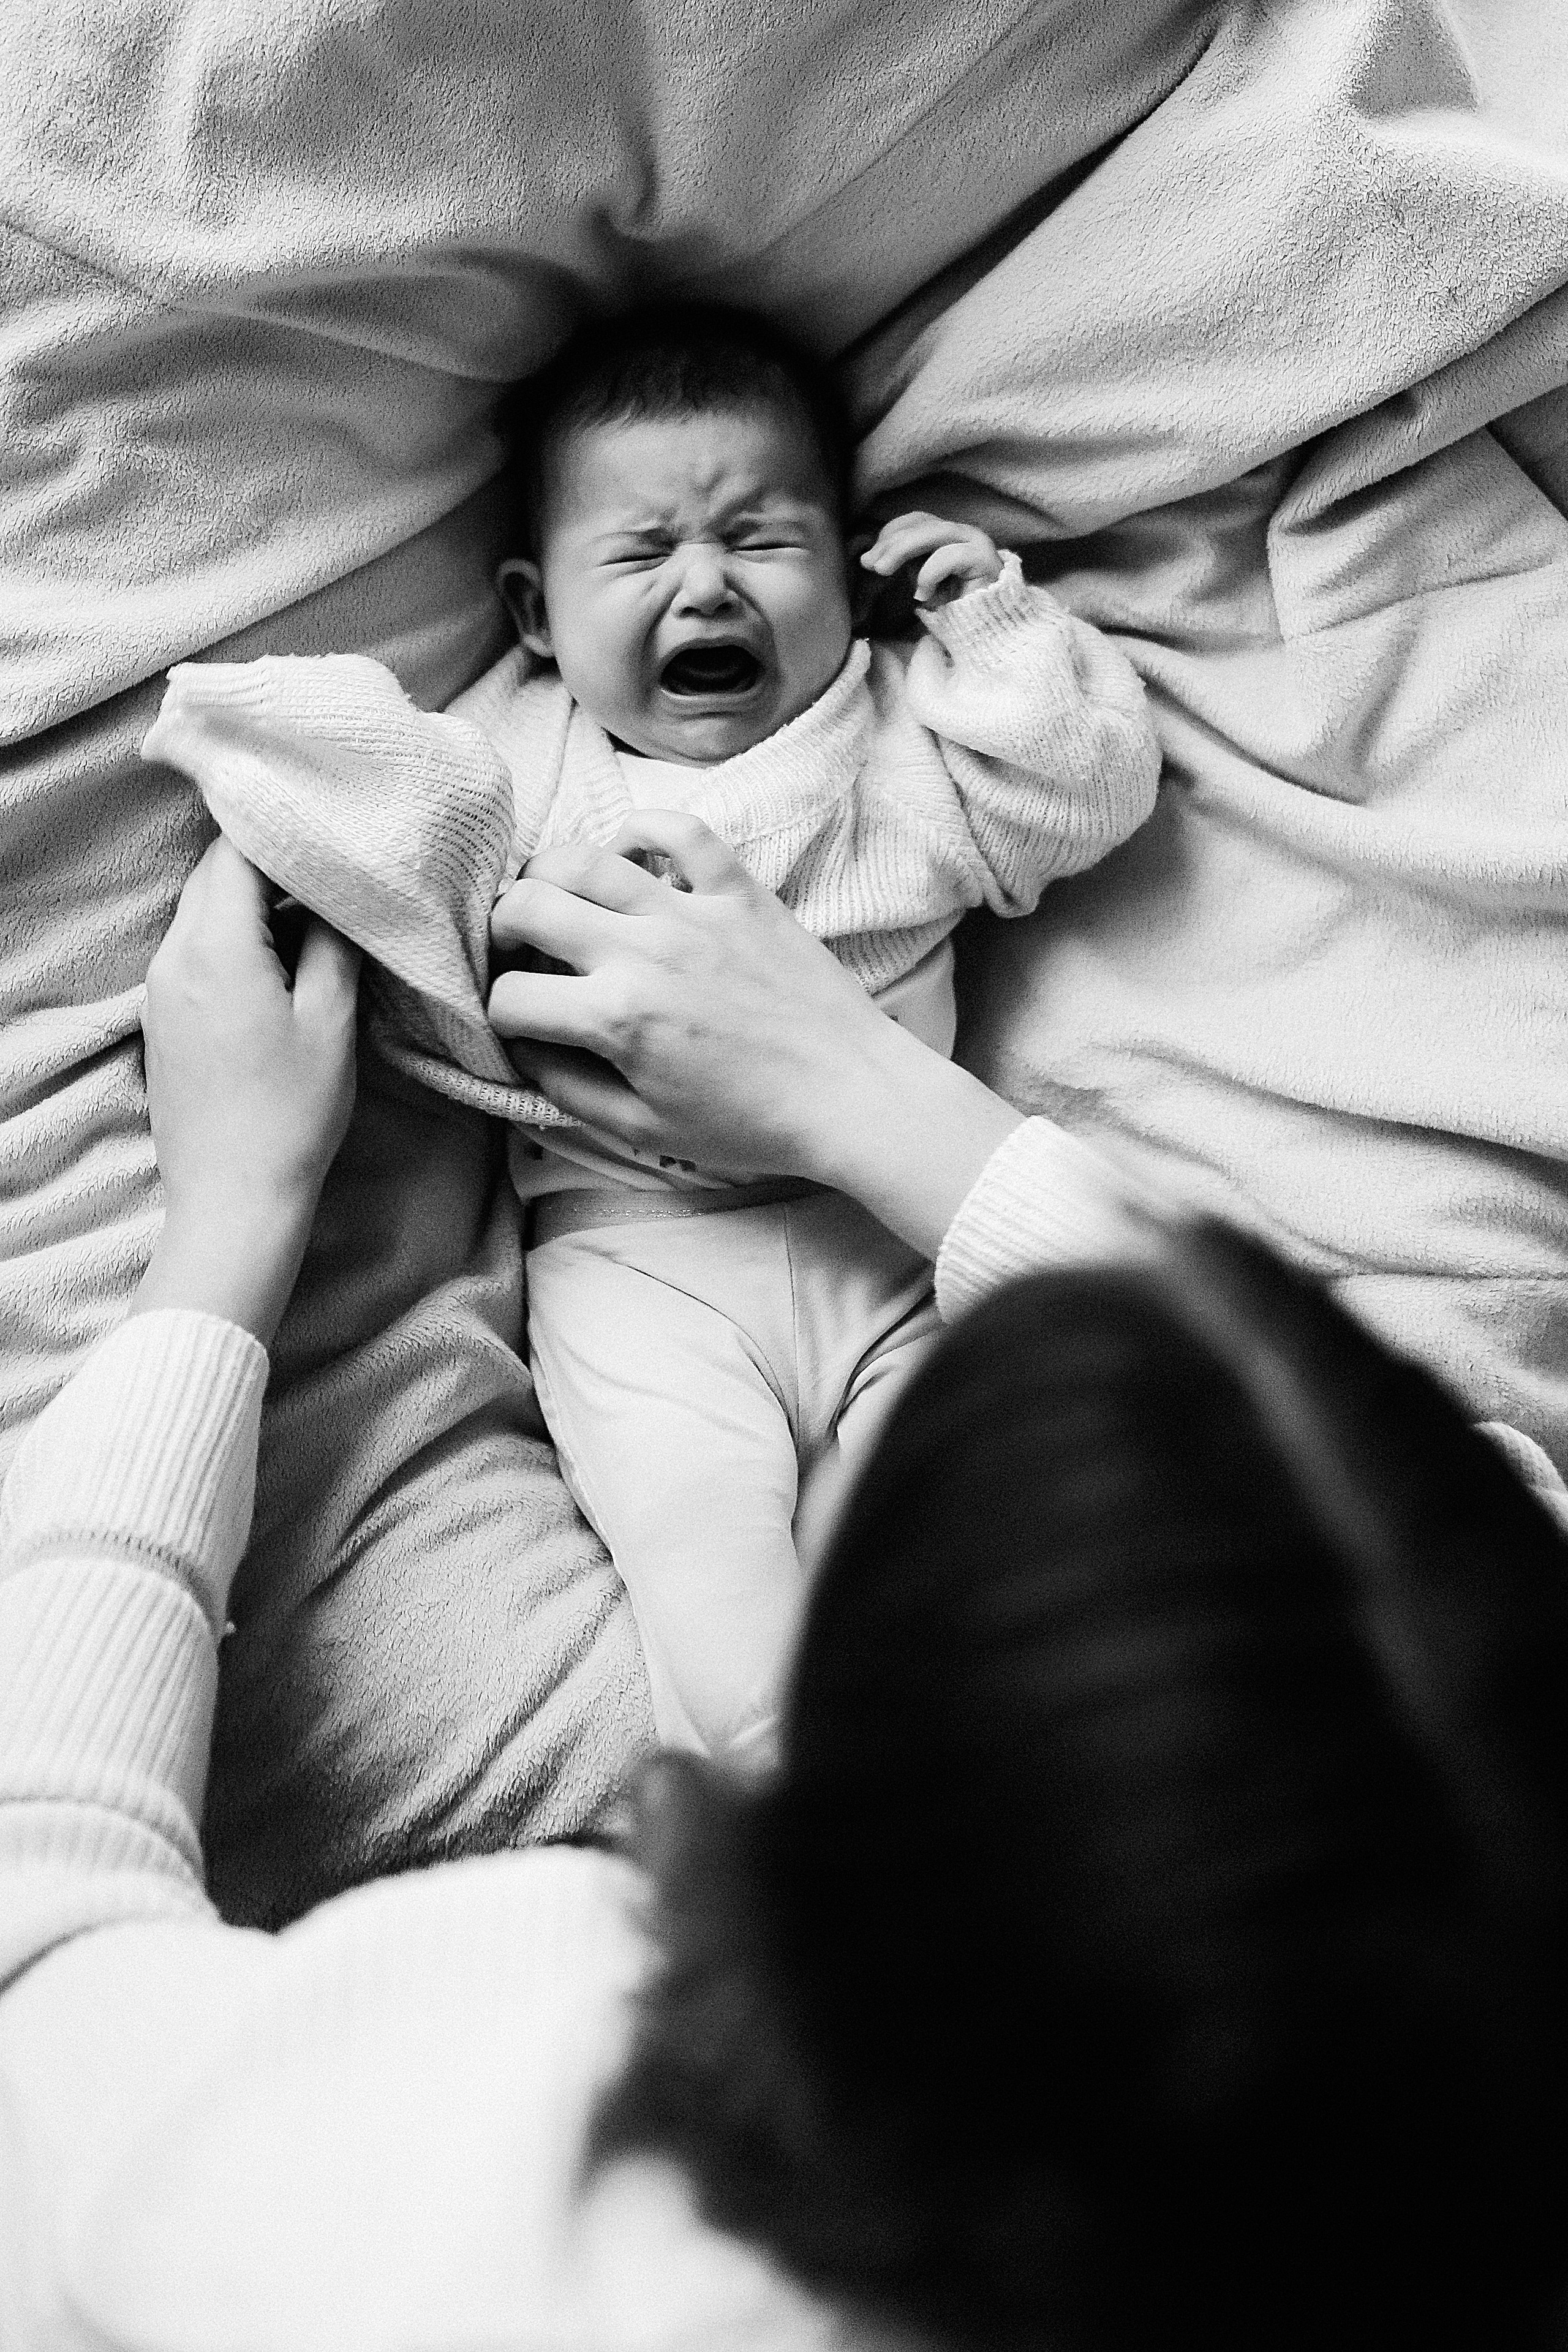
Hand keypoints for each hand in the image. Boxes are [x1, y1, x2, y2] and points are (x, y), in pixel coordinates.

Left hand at [134, 837, 360, 1340]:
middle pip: (213, 876)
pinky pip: (195, 952)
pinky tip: (280, 964)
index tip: (328, 828)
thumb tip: (334, 900)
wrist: (232, 1198)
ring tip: (314, 918)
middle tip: (329, 868)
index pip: (236, 851)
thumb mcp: (332, 1020)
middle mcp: (173, 958)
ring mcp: (159, 990)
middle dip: (268, 862)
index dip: (282, 830)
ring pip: (204, 913)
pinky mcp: (162, 1019)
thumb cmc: (291, 1114)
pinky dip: (235, 940)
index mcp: (215, 949)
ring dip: (253, 904)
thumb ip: (332, 945)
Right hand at [487, 814, 1021, 1258]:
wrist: (852, 1096)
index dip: (500, 1015)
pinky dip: (641, 831)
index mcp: (617, 1019)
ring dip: (549, 876)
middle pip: (527, 904)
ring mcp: (693, 913)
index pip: (512, 998)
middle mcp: (645, 952)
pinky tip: (628, 858)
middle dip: (500, 928)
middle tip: (515, 948)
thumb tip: (525, 1051)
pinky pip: (679, 829)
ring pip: (586, 857)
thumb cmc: (752, 1123)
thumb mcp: (645, 1131)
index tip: (519, 1024)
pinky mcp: (739, 892)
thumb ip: (570, 1090)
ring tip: (554, 900)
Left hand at [860, 511, 1004, 607]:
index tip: (869, 557)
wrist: (983, 634)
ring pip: (934, 533)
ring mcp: (976, 543)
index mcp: (949, 536)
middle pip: (922, 524)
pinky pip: (950, 556)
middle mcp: (963, 534)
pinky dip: (929, 574)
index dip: (891, 533)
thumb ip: (905, 564)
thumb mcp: (921, 582)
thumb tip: (869, 558)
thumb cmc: (952, 610)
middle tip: (870, 564)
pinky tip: (922, 595)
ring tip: (882, 571)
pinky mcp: (984, 559)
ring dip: (902, 549)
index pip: (917, 521)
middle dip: (891, 542)